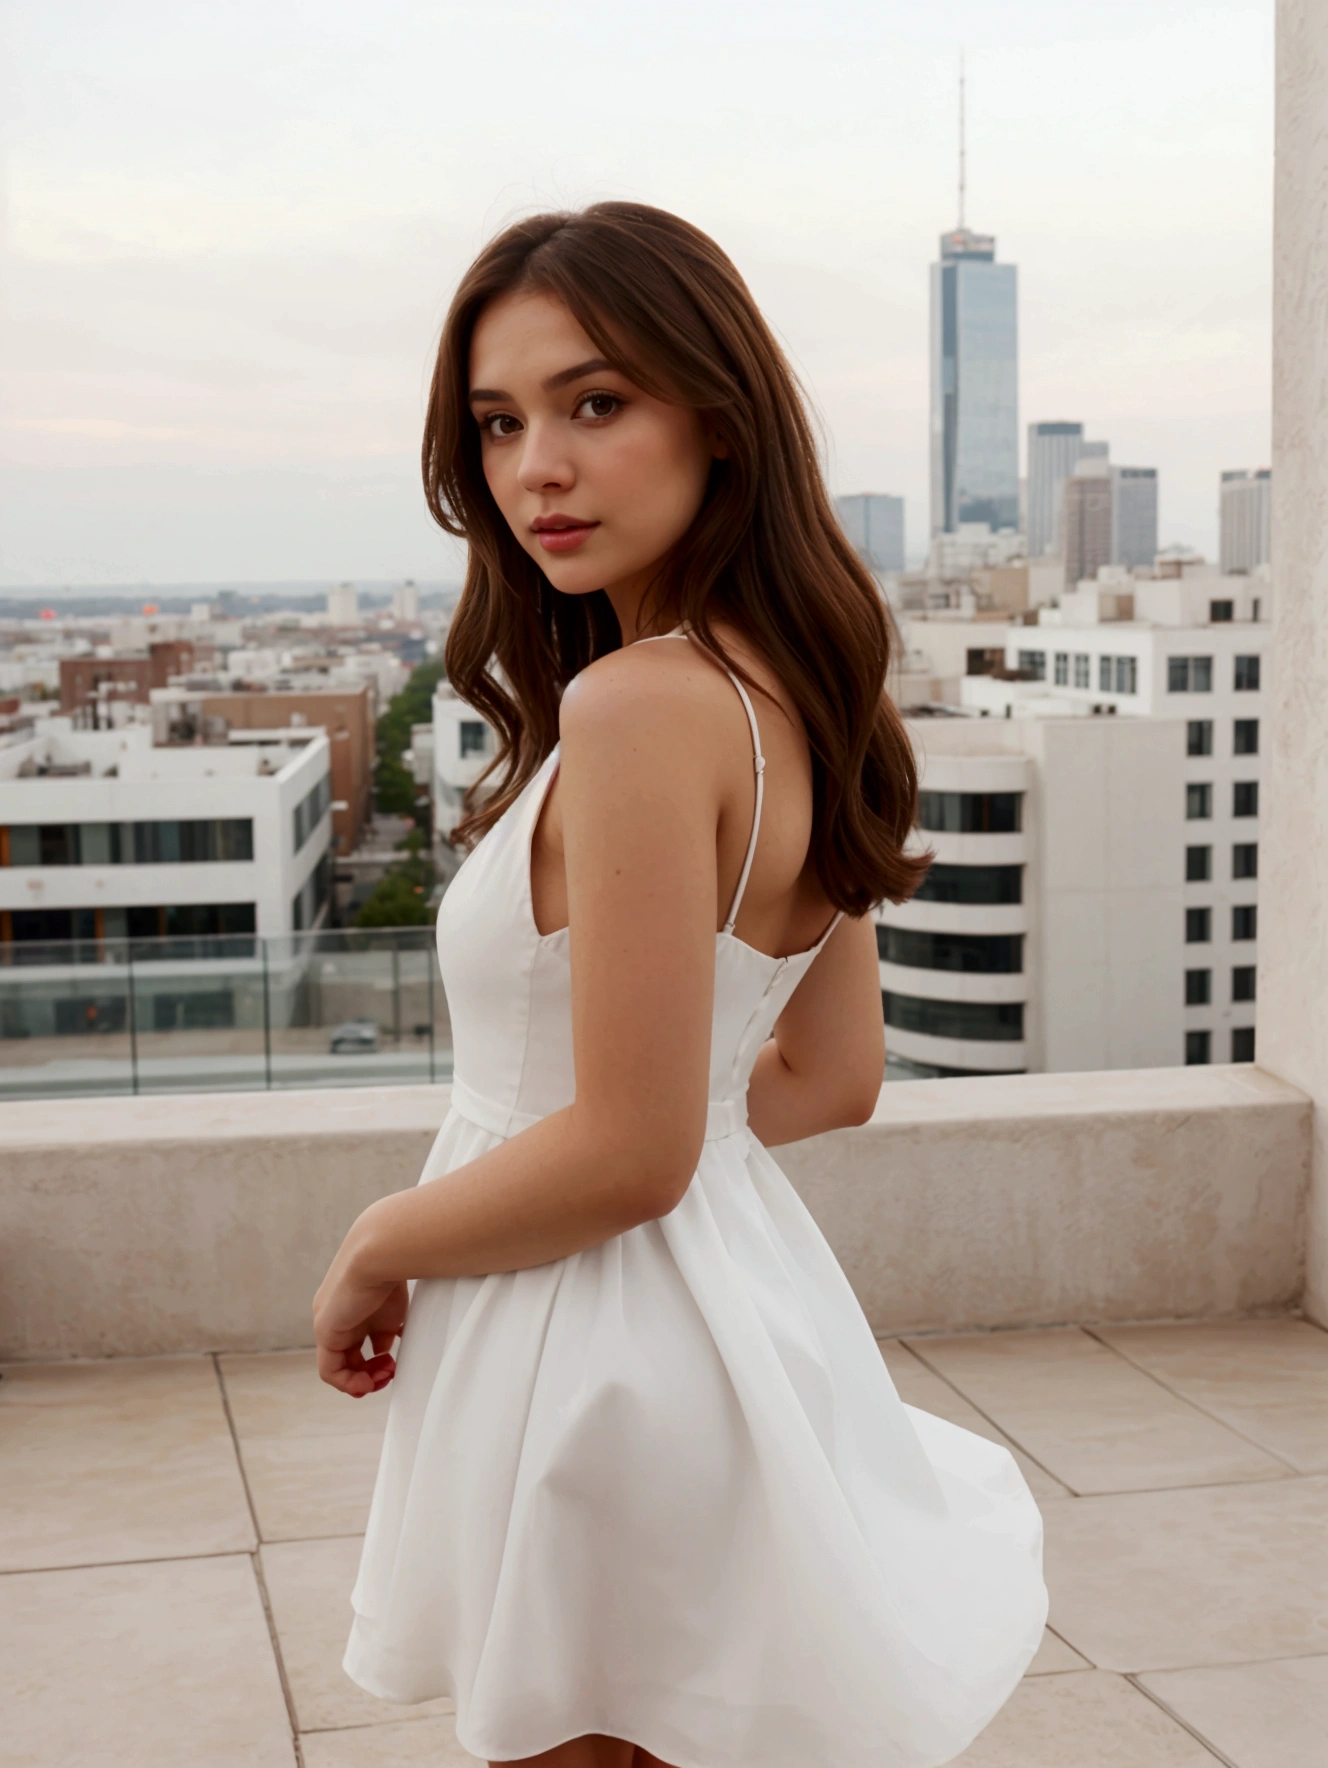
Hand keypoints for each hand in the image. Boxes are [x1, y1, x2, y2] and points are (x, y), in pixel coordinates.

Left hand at [313, 1236, 408, 1397]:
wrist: (380, 1252)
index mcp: (355, 1310)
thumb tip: (384, 1351)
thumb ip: (387, 1331)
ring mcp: (328, 1324)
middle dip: (372, 1374)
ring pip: (338, 1367)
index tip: (395, 1363)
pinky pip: (330, 1371)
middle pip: (349, 1359)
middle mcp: (338, 1318)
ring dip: (363, 1381)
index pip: (358, 1347)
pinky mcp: (324, 1330)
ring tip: (383, 1376)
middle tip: (391, 1372)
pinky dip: (349, 1383)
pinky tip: (368, 1382)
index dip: (376, 1363)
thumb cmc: (392, 1271)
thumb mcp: (393, 1307)